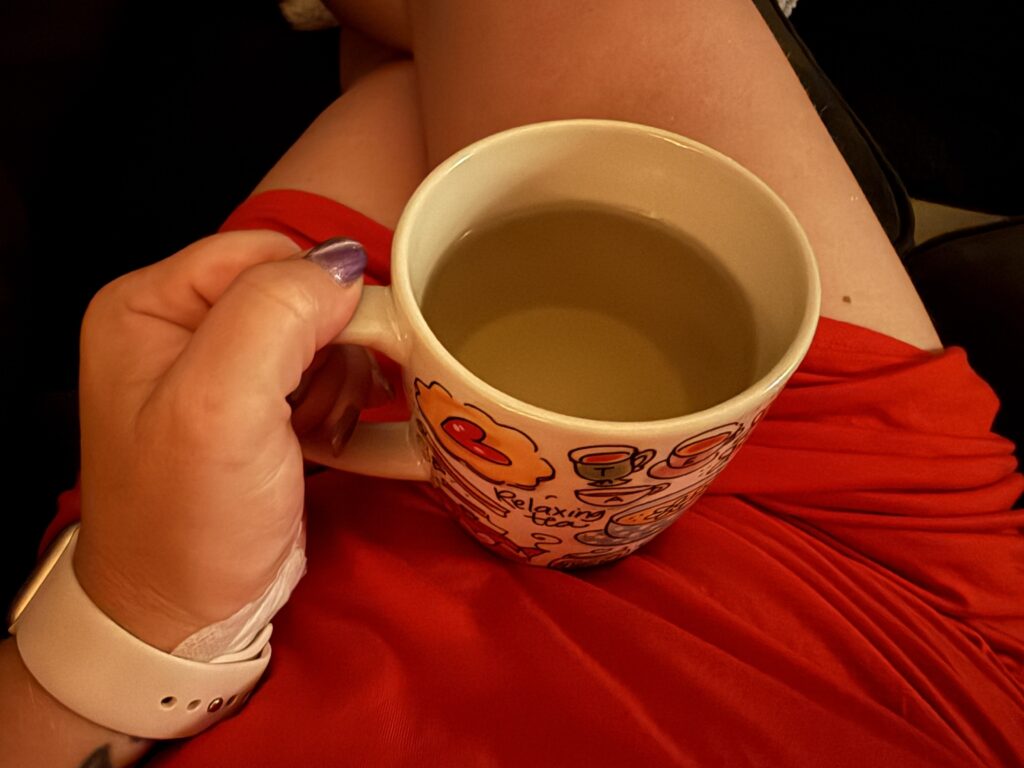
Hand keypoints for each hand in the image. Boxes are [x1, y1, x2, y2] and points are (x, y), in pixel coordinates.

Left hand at [73, 230, 368, 650]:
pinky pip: (320, 370)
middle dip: (328, 344)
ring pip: (317, 330)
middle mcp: (177, 325)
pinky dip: (336, 402)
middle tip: (318, 407)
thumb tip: (342, 265)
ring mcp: (216, 367)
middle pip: (292, 289)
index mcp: (147, 305)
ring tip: (316, 431)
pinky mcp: (254, 405)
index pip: (260, 252)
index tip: (339, 356)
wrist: (187, 616)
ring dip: (338, 378)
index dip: (314, 295)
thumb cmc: (192, 517)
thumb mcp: (221, 408)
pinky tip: (321, 440)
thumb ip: (275, 315)